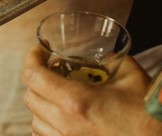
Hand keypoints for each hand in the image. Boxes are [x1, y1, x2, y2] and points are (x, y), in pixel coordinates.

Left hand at [23, 45, 154, 135]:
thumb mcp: (132, 78)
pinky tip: (62, 119)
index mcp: (76, 102)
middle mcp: (67, 125)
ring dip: (42, 105)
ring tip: (57, 96)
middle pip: (30, 97)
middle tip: (52, 70)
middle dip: (37, 78)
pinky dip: (47, 127)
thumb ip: (112, 61)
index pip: (32, 75)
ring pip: (35, 121)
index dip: (32, 56)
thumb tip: (104, 57)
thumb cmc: (149, 118)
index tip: (41, 50)